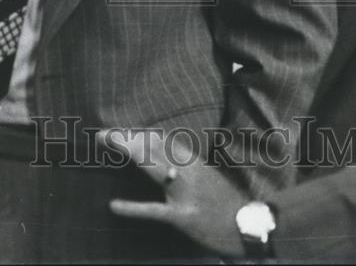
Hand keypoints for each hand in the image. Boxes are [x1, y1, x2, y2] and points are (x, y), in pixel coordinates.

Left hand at [102, 128, 248, 257]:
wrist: (250, 225)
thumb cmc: (228, 204)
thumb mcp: (209, 178)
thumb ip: (189, 168)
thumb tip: (166, 161)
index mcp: (194, 162)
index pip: (163, 140)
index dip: (139, 133)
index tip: (120, 130)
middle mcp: (190, 171)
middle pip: (155, 147)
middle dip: (128, 138)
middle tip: (104, 133)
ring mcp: (186, 193)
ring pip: (155, 168)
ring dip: (130, 153)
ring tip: (108, 145)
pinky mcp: (184, 217)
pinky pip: (155, 211)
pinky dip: (133, 208)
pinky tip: (113, 205)